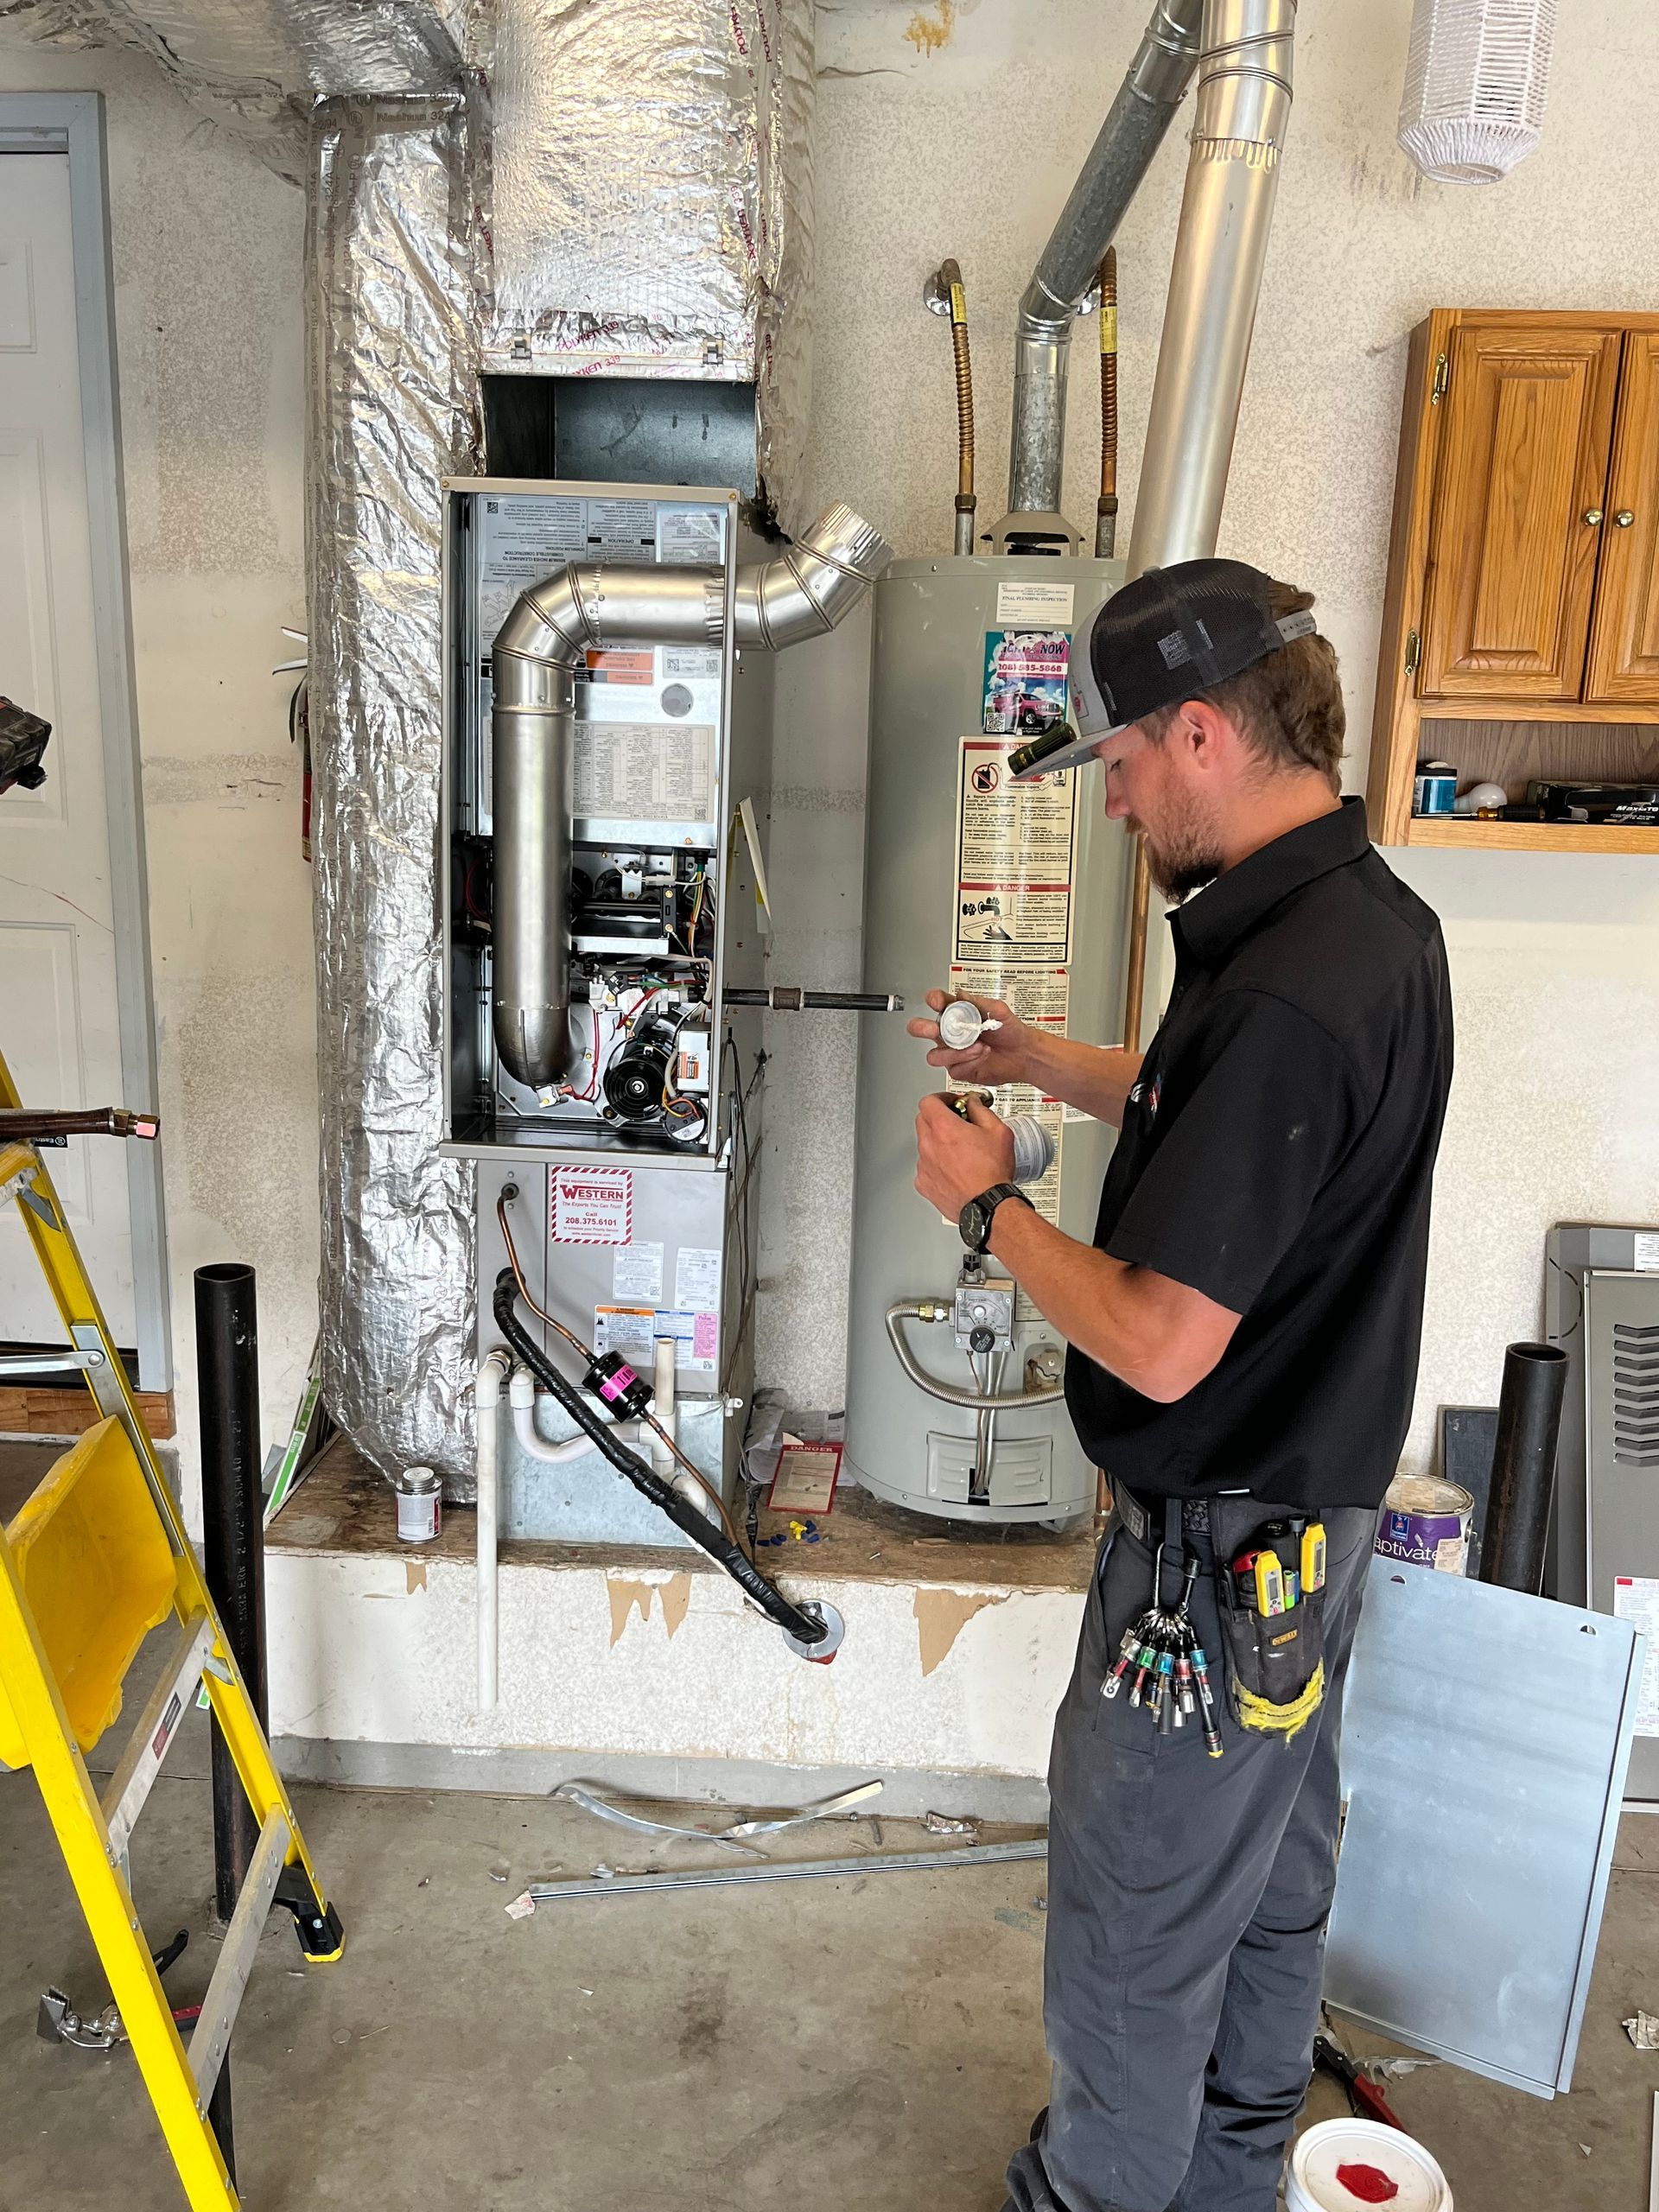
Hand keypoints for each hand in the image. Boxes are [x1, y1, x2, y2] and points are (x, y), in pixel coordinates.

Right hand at [907, 991, 1032, 1088]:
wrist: (1023, 1054)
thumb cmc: (1010, 1031)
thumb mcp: (998, 1011)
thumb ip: (978, 1002)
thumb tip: (961, 995)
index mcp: (957, 1013)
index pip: (937, 1002)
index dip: (933, 1000)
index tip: (938, 1001)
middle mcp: (950, 1033)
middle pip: (921, 1029)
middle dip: (922, 1028)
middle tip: (933, 1029)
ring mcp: (952, 1052)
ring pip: (935, 1055)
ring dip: (954, 1051)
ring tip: (977, 1045)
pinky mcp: (959, 1069)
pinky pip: (954, 1068)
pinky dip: (969, 1060)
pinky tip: (982, 1054)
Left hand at [914, 1092, 1015, 1221]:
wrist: (988, 1206)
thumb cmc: (993, 1173)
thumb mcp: (998, 1131)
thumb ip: (981, 1110)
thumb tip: (973, 1103)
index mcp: (944, 1128)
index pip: (929, 1101)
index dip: (941, 1098)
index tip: (951, 1102)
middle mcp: (929, 1145)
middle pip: (922, 1120)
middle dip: (938, 1117)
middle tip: (956, 1123)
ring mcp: (924, 1166)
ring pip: (924, 1144)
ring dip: (937, 1143)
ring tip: (959, 1151)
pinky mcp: (924, 1184)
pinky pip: (925, 1167)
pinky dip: (936, 1164)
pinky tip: (954, 1169)